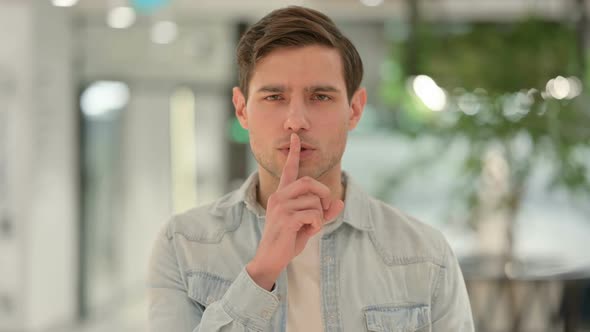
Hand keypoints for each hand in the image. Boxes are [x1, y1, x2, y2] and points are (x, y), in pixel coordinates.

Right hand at [246, 133, 343, 289]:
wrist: (270, 259)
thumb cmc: (287, 241)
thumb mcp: (308, 225)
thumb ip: (324, 213)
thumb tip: (340, 202)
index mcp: (282, 195)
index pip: (288, 170)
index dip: (294, 154)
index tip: (295, 137)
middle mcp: (279, 196)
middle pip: (309, 182)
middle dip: (324, 194)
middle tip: (326, 209)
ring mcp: (281, 206)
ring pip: (314, 201)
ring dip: (320, 216)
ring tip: (310, 227)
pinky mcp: (286, 218)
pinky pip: (314, 214)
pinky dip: (317, 224)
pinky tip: (308, 232)